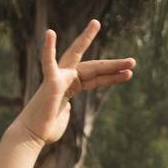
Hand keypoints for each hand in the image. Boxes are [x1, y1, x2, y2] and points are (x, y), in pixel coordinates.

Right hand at [14, 20, 134, 146]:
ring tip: (104, 32)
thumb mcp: (64, 117)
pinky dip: (48, 48)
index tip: (129, 74)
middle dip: (114, 65)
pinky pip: (48, 63)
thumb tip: (66, 108)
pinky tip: (50, 33)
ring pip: (85, 65)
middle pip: (95, 68)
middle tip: (133, 61)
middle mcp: (66, 79)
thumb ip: (67, 109)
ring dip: (104, 59)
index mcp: (71, 87)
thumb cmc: (47, 129)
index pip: (97, 79)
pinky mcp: (50, 82)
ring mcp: (59, 79)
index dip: (113, 77)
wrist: (33, 135)